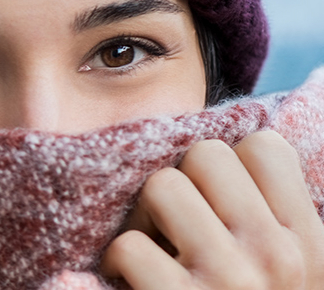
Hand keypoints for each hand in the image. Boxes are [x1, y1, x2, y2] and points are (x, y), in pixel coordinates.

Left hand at [101, 131, 323, 288]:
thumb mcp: (298, 276)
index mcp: (307, 242)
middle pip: (205, 156)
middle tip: (174, 224)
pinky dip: (119, 263)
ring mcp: (227, 277)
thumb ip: (275, 224)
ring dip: (145, 219)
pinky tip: (134, 283)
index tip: (216, 201)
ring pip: (162, 187)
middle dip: (180, 185)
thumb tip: (233, 162)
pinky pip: (129, 245)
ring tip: (154, 251)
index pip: (263, 147)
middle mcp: (274, 253)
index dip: (227, 167)